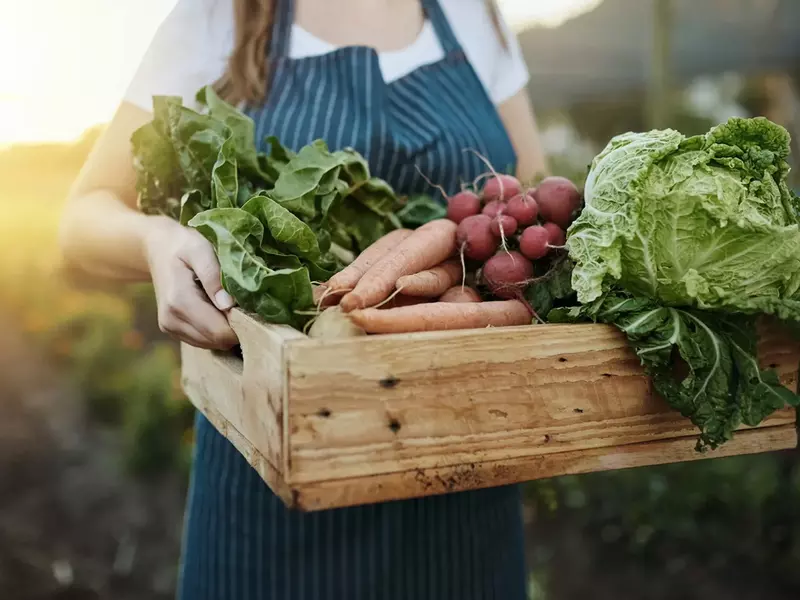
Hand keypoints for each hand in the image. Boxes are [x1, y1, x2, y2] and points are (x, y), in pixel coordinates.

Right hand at [144, 218, 237, 349]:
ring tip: (227, 303)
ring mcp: (170, 328)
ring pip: (211, 344)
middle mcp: (172, 320)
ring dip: (225, 329)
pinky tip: (216, 308)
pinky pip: (203, 340)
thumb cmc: (183, 245)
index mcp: (179, 301)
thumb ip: (213, 276)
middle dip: (236, 327)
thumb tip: (228, 305)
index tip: (251, 306)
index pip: (219, 332)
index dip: (241, 323)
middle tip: (244, 303)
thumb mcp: (200, 250)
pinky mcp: (172, 330)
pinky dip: (215, 329)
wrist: (158, 248)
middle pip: (217, 341)